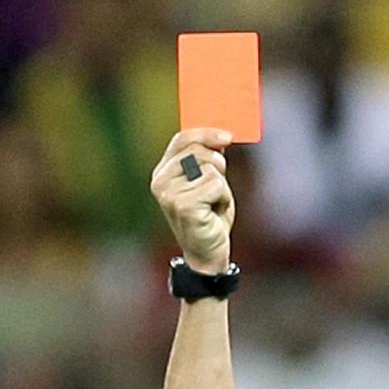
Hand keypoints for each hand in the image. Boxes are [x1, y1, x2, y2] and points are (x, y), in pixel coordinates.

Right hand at [150, 129, 235, 274]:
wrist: (208, 255)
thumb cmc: (209, 218)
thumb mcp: (207, 183)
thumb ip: (207, 160)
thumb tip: (220, 137)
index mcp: (163, 173)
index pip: (182, 139)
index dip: (205, 134)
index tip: (227, 136)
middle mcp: (161, 182)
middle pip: (198, 150)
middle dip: (217, 166)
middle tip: (216, 189)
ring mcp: (169, 194)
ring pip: (210, 168)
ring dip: (221, 186)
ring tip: (213, 204)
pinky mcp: (183, 205)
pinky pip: (216, 184)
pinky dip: (223, 198)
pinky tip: (215, 213)